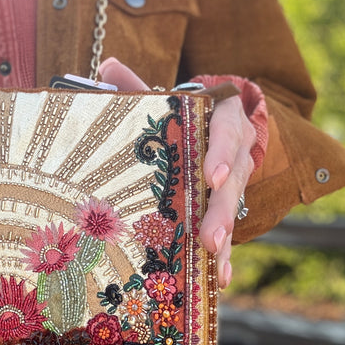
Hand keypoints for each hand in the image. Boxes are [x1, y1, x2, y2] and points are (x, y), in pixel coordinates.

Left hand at [99, 58, 255, 288]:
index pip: (227, 131)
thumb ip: (138, 86)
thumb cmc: (184, 113)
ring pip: (234, 209)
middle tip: (210, 235)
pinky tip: (218, 278)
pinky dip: (223, 256)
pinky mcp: (230, 205)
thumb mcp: (166, 98)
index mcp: (224, 118)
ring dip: (224, 237)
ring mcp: (239, 181)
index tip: (212, 175)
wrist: (218, 123)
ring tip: (212, 260)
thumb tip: (106, 65)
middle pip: (233, 181)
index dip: (222, 152)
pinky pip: (231, 232)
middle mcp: (238, 150)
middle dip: (221, 210)